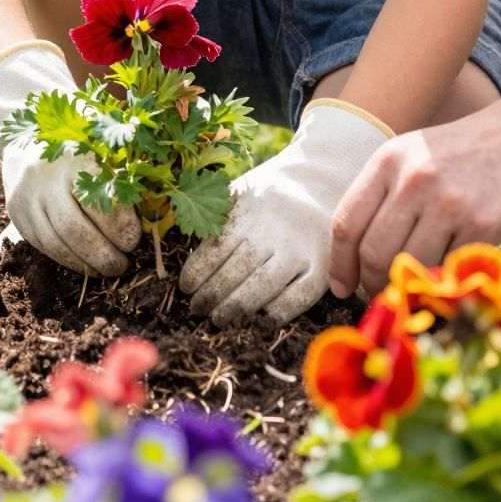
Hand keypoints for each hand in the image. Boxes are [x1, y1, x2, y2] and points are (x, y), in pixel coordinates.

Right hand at [0, 41, 138, 276]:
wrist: (27, 135)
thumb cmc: (80, 139)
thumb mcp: (103, 141)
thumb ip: (126, 167)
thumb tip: (160, 198)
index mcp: (75, 154)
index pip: (99, 199)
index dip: (120, 226)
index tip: (135, 239)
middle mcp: (45, 176)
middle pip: (74, 228)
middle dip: (103, 253)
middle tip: (124, 264)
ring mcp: (27, 197)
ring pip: (56, 242)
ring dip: (85, 264)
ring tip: (108, 269)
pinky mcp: (17, 214)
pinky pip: (42, 246)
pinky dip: (67, 260)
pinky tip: (86, 265)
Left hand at [180, 99, 390, 324]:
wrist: (321, 181)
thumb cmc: (270, 194)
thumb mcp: (240, 192)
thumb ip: (215, 216)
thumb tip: (179, 245)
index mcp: (249, 210)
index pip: (214, 250)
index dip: (197, 274)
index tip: (186, 289)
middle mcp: (274, 231)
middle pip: (235, 273)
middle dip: (210, 297)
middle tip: (198, 309)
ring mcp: (300, 251)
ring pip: (260, 289)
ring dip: (234, 309)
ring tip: (219, 319)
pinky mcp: (321, 269)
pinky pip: (296, 300)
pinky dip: (275, 314)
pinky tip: (258, 319)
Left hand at [328, 92, 500, 299]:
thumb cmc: (479, 147)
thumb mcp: (422, 153)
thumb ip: (391, 193)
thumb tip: (362, 254)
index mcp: (390, 160)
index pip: (346, 224)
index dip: (339, 264)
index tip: (343, 287)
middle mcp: (413, 179)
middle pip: (373, 253)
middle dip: (372, 284)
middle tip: (384, 296)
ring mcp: (448, 202)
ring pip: (410, 267)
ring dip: (411, 288)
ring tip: (419, 290)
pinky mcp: (484, 224)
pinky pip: (451, 270)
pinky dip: (448, 282)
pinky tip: (452, 278)